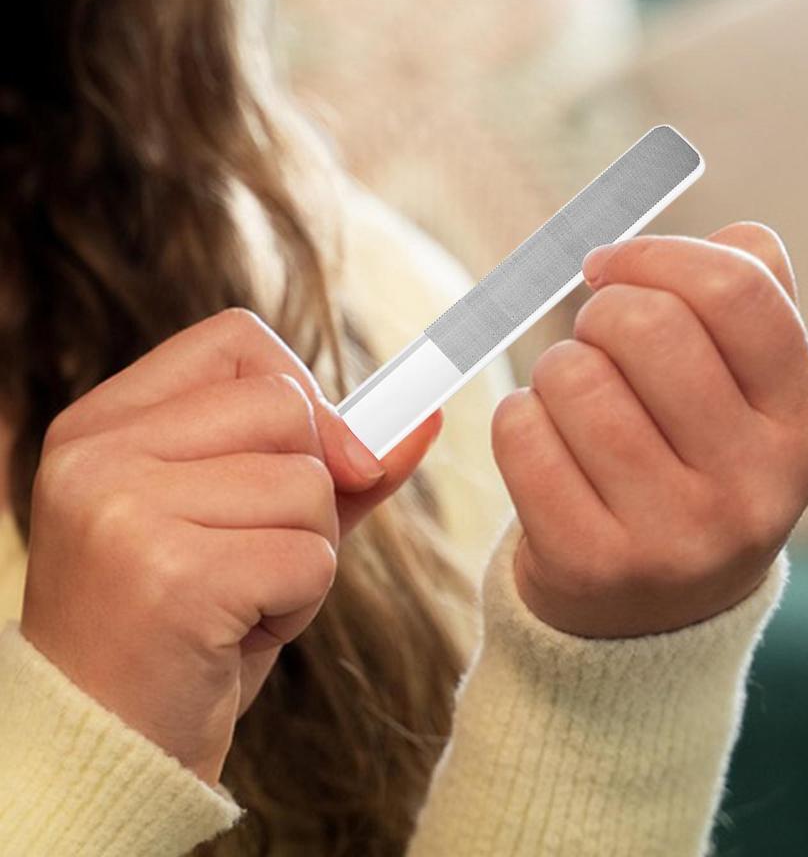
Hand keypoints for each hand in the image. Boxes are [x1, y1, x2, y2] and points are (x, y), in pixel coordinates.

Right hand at [20, 308, 441, 785]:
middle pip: (288, 404)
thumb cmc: (180, 625)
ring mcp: (128, 511)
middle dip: (312, 484)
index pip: (238, 340)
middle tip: (254, 549)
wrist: (108, 746)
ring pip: (311, 483)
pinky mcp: (173, 577)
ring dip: (304, 553)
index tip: (314, 453)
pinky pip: (311, 555)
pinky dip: (301, 601)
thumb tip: (425, 417)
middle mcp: (102, 454)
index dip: (302, 389)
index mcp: (106, 424)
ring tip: (238, 599)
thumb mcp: (245, 520)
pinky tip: (238, 632)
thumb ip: (331, 462)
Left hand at [492, 223, 807, 638]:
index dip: (659, 254)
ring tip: (573, 401)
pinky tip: (543, 441)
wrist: (654, 614)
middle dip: (599, 313)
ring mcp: (675, 538)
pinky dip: (518, 417)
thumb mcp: (751, 398)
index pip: (739, 291)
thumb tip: (740, 236)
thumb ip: (758, 304)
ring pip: (574, 377)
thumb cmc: (695, 467)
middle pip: (647, 326)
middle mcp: (754, 490)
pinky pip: (522, 433)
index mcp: (805, 427)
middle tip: (594, 341)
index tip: (610, 264)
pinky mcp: (592, 565)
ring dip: (556, 371)